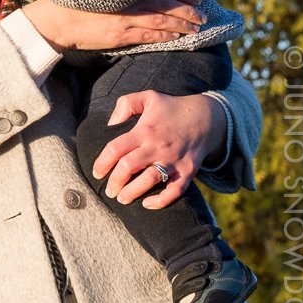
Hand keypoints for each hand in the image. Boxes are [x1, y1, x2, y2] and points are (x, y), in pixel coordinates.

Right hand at [22, 0, 204, 54]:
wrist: (56, 19)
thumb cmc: (74, 0)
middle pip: (165, 3)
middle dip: (187, 9)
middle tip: (203, 15)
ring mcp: (124, 17)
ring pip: (161, 19)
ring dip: (181, 24)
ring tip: (196, 28)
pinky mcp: (119, 34)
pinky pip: (148, 34)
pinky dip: (164, 35)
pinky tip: (176, 37)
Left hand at [91, 91, 227, 208]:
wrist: (206, 117)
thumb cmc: (171, 108)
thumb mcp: (147, 97)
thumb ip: (125, 104)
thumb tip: (110, 123)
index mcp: (145, 130)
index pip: (116, 148)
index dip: (102, 162)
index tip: (97, 172)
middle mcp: (157, 146)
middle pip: (129, 167)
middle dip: (115, 182)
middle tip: (109, 191)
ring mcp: (174, 160)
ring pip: (149, 180)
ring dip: (133, 193)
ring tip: (123, 199)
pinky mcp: (188, 171)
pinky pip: (175, 191)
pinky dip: (161, 201)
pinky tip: (148, 204)